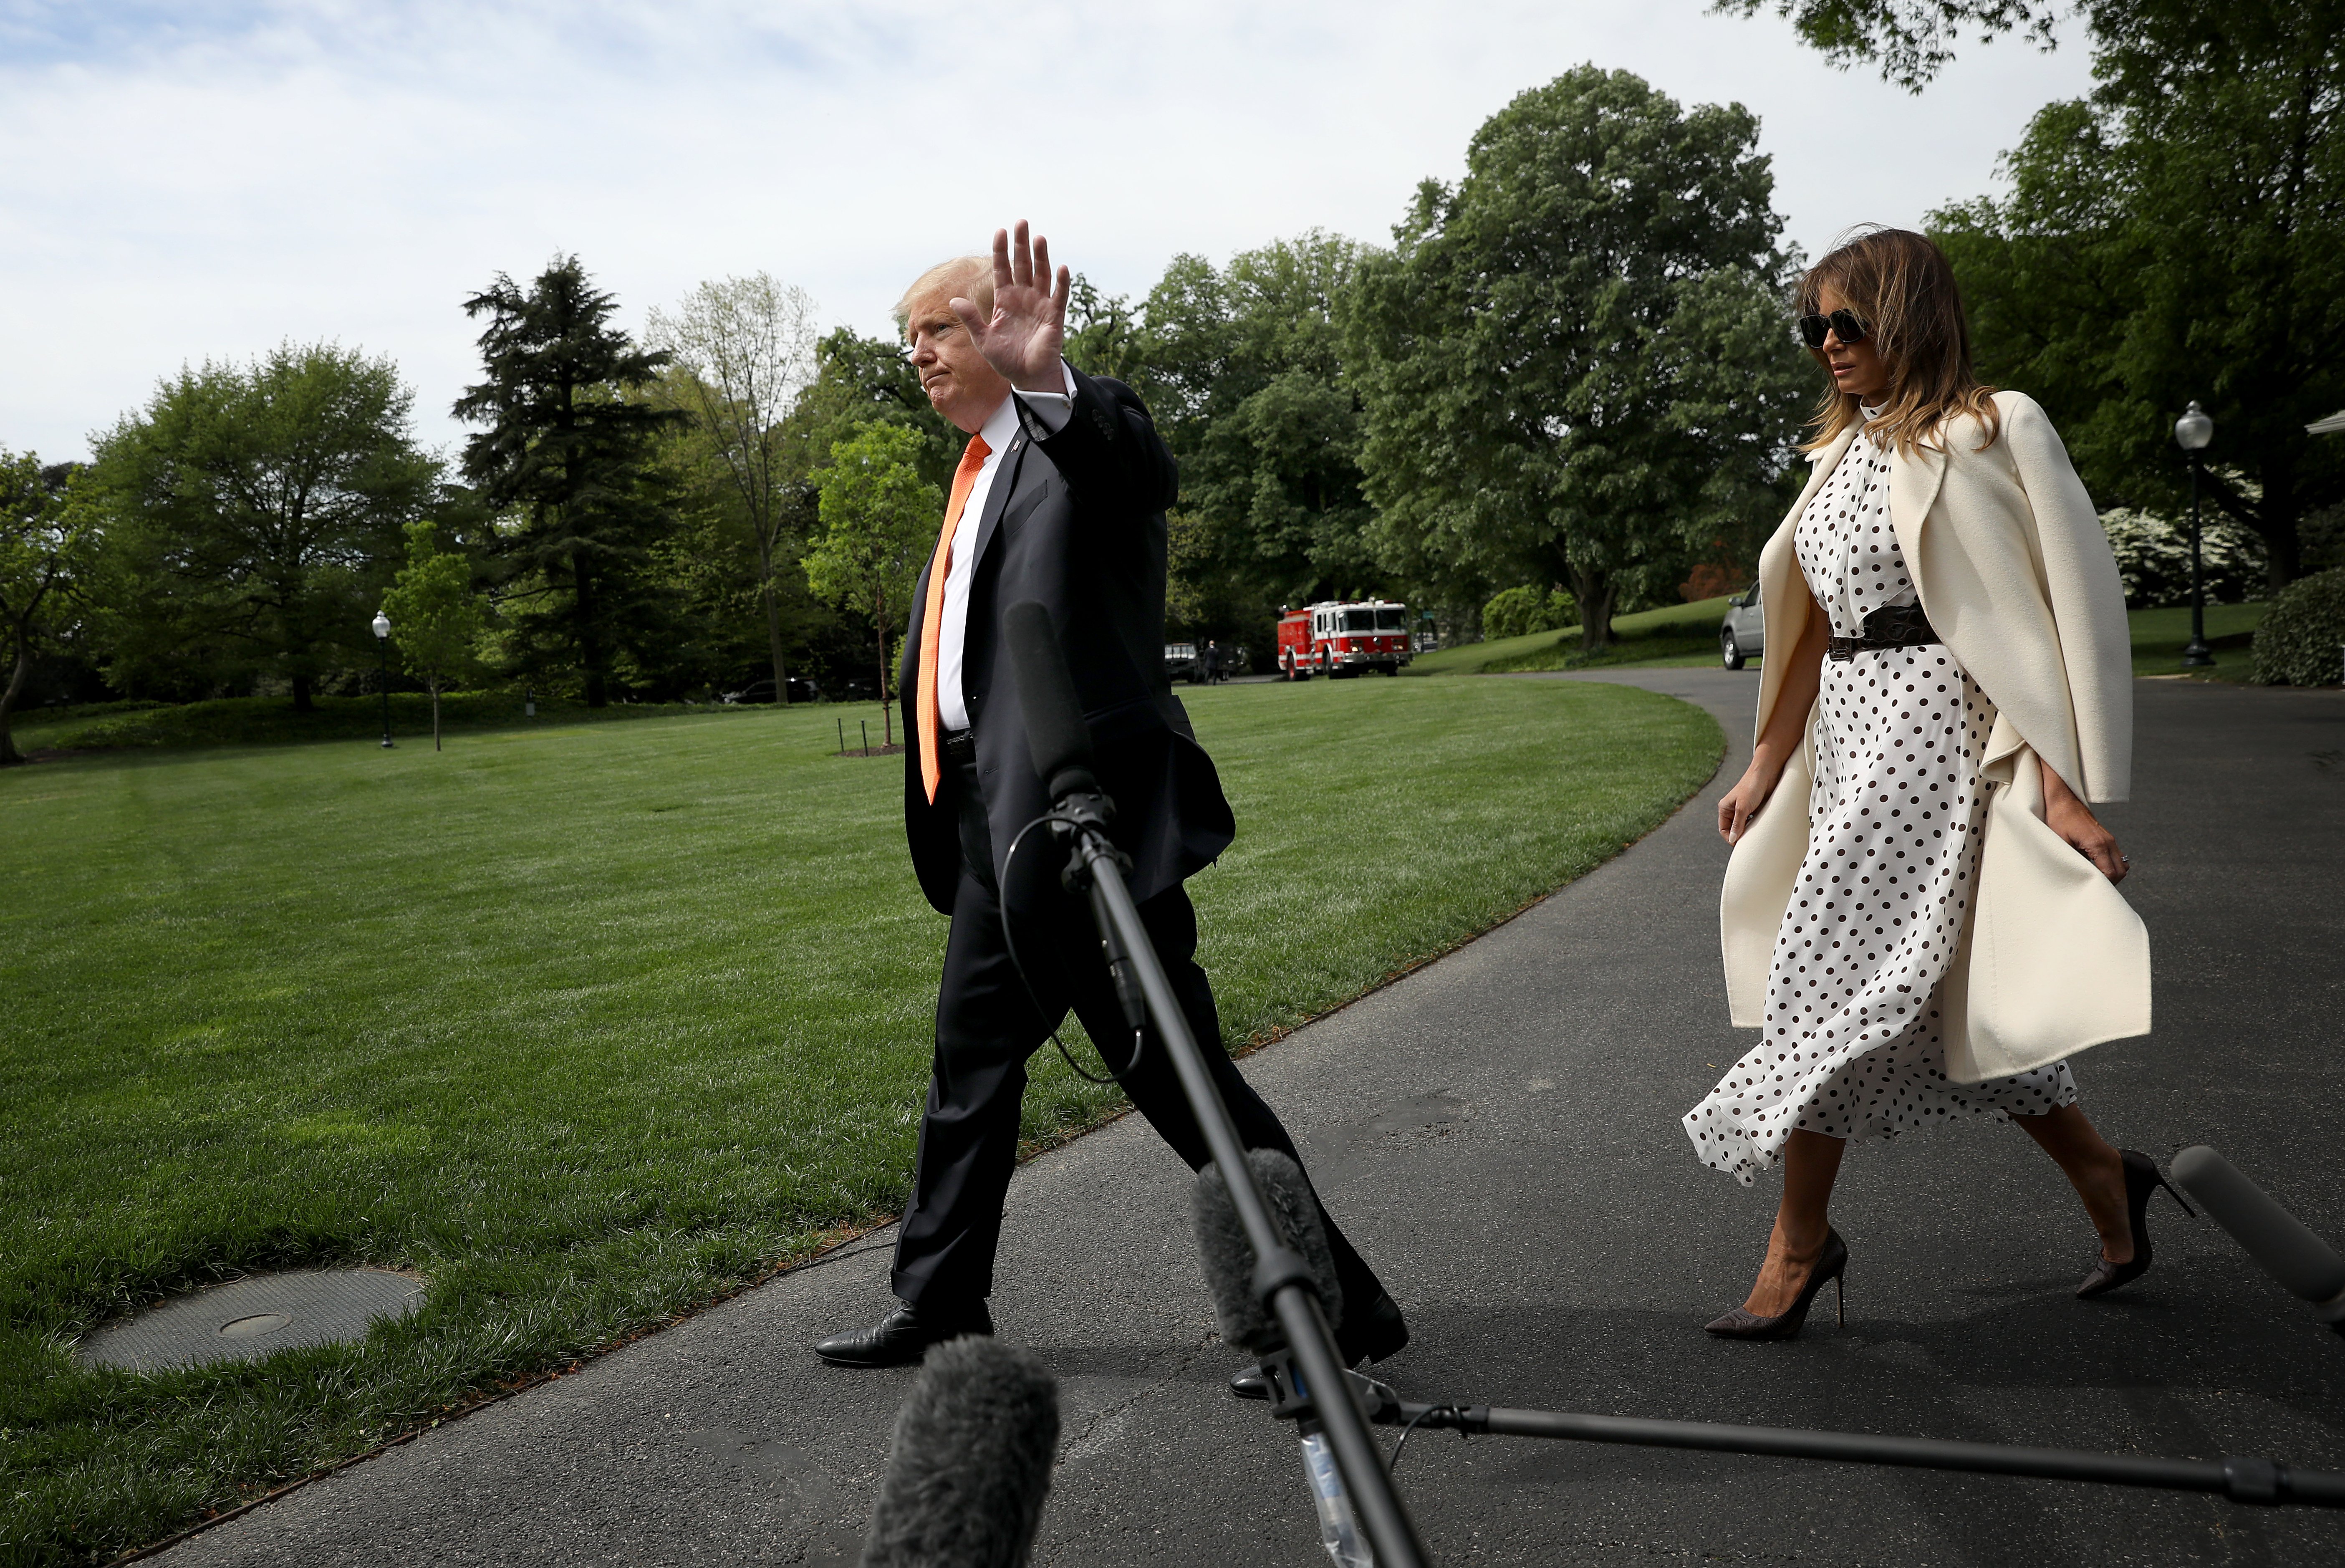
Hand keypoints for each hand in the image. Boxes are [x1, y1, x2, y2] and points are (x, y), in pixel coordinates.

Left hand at [951, 221, 1069, 395]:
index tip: (1000, 231)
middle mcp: (1023, 298)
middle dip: (1021, 244)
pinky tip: (1061, 267)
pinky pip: (1059, 297)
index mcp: (1005, 300)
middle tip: (1021, 222)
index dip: (1001, 251)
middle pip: (1022, 265)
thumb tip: (953, 300)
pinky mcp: (1054, 317)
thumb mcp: (983, 340)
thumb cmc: (1006, 359)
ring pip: (1041, 275)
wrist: (1027, 378)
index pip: (1002, 270)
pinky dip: (1061, 283)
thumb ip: (971, 319)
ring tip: (1039, 238)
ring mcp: (1040, 305)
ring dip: (1041, 257)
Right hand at [1718, 761, 1782, 845]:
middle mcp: (1733, 809)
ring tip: (1755, 833)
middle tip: (1749, 842)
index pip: (1724, 829)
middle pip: (1733, 828)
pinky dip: (1756, 825)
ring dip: (1749, 830)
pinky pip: (1753, 821)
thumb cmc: (1752, 787)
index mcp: (1725, 808)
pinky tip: (1761, 826)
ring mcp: (1744, 809)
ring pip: (1744, 826)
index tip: (1740, 844)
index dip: (1730, 838)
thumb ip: (1737, 825)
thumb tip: (1732, 839)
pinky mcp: (1755, 808)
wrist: (1767, 773)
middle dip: (1740, 835)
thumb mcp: (1743, 808)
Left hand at [2040, 762, 2126, 882]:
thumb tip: (2078, 877)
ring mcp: (2110, 839)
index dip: (2104, 885)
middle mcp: (2109, 842)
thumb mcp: (2060, 843)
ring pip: (2122, 864)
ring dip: (2113, 873)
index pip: (2111, 873)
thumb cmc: (2058, 820)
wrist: (2063, 799)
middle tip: (2094, 888)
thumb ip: (2072, 860)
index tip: (2092, 890)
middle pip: (2122, 871)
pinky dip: (2111, 865)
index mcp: (2098, 845)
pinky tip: (2096, 868)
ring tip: (2096, 879)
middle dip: (2112, 882)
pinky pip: (2117, 856)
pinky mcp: (2107, 838)